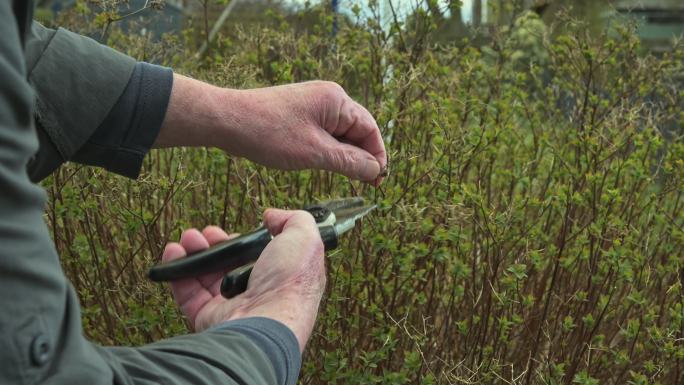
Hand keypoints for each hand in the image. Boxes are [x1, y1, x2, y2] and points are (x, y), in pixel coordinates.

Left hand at [156, 76, 386, 184]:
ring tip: (347, 178)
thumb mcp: (315, 153)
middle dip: (362, 157)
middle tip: (368, 184)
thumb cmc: (268, 134)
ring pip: (340, 134)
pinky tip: (326, 166)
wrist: (227, 121)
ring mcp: (312, 105)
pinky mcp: (299, 114)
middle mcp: (328, 98)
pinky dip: (329, 150)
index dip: (378, 155)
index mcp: (336, 100)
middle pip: (357, 130)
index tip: (379, 180)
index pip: (370, 129)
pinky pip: (324, 133)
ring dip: (345, 155)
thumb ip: (349, 162)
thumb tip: (375, 170)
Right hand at [161, 209, 325, 351]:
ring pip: (206, 276)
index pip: (259, 257)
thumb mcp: (305, 239)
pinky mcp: (208, 317)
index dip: (245, 242)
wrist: (267, 320)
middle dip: (215, 243)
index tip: (237, 232)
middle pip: (229, 264)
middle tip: (207, 233)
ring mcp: (232, 307)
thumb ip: (294, 220)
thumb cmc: (290, 283)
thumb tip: (272, 216)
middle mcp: (257, 294)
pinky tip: (173, 252)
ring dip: (194, 252)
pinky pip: (187, 293)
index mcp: (281, 278)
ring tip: (187, 238)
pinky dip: (177, 270)